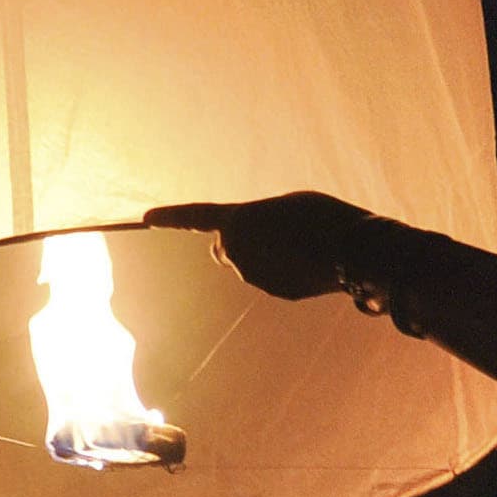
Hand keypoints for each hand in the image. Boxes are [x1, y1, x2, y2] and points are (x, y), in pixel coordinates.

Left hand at [143, 193, 380, 300]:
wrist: (349, 252)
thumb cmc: (318, 215)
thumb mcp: (284, 204)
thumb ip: (257, 220)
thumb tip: (256, 244)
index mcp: (234, 222)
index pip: (194, 216)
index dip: (170, 216)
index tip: (147, 217)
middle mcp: (235, 252)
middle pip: (222, 248)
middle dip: (233, 244)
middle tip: (266, 232)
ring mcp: (253, 276)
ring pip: (251, 263)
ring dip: (267, 254)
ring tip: (300, 242)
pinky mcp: (274, 291)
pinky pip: (273, 276)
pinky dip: (284, 269)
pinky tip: (309, 260)